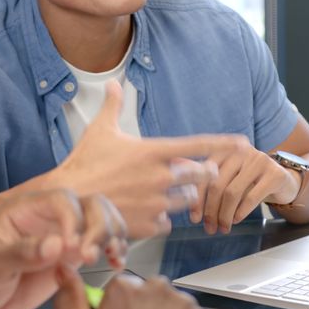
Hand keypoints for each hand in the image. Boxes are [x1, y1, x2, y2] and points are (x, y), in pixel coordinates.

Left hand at [0, 189, 126, 308]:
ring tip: (112, 257)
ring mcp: (65, 234)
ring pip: (103, 219)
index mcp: (27, 208)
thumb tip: (56, 245)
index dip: (73, 218)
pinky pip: (103, 244)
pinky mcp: (73, 254)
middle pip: (91, 204)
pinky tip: (117, 264)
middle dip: (99, 227)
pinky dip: (116, 250)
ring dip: (114, 235)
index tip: (70, 247)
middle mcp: (50, 216)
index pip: (62, 200)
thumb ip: (20, 253)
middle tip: (90, 257)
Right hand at [51, 81, 246, 237]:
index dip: (223, 143)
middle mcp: (161, 177)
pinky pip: (169, 223)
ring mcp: (156, 202)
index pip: (199, 145)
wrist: (67, 201)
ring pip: (189, 202)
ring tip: (169, 192)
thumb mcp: (99, 130)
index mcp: (154, 151)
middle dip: (204, 174)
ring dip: (184, 197)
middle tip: (202, 174)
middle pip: (202, 176)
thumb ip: (112, 106)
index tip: (241, 143)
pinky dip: (163, 218)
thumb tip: (113, 84)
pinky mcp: (148, 225)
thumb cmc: (82, 164)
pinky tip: (150, 212)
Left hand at [190, 145, 296, 233]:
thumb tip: (178, 182)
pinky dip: (241, 212)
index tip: (194, 217)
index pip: (204, 174)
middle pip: (217, 184)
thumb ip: (205, 177)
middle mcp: (241, 151)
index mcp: (225, 149)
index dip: (198, 197)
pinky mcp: (274, 173)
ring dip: (225, 215)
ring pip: (233, 192)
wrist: (283, 179)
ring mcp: (259, 160)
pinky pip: (252, 197)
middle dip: (211, 210)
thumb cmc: (250, 180)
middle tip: (209, 227)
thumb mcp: (228, 176)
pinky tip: (236, 220)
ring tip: (223, 227)